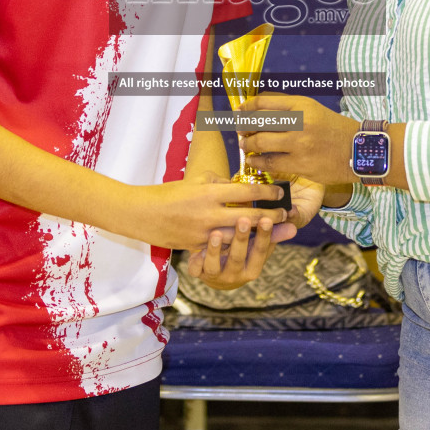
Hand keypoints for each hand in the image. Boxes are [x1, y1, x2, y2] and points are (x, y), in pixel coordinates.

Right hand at [126, 174, 287, 250]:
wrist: (143, 215)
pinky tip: (250, 246)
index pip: (246, 192)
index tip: (279, 193)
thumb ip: (219, 183)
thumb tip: (239, 186)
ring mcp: (204, 233)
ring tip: (274, 230)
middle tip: (286, 215)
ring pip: (239, 236)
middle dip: (270, 216)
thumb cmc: (170, 193)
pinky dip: (237, 246)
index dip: (266, 193)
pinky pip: (222, 248)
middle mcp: (210, 214)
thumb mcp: (195, 181)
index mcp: (210, 193)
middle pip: (249, 217)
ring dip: (258, 234)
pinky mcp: (197, 247)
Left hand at [186, 216, 276, 289]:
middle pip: (238, 257)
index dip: (264, 236)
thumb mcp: (257, 247)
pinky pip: (196, 269)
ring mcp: (216, 276)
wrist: (216, 273)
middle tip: (243, 219)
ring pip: (215, 265)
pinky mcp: (198, 273)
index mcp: (253, 268)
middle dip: (241, 239)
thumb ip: (273, 236)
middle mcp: (235, 275)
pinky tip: (197, 247)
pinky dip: (196, 259)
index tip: (267, 218)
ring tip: (216, 232)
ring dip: (215, 249)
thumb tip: (294, 226)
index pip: (261, 251)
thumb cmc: (241, 252)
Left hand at [237, 94, 359, 186]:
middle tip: (240, 131)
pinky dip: (257, 162)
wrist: (358, 150)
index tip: (239, 112)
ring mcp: (300, 144)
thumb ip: (287, 106)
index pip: (264, 102)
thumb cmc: (333, 128)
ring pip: (261, 143)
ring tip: (245, 146)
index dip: (247, 107)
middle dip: (243, 127)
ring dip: (248, 145)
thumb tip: (257, 106)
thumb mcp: (312, 108)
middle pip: (258, 122)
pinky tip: (254, 161)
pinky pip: (271, 163)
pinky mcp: (301, 164)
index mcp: (302, 105)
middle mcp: (300, 122)